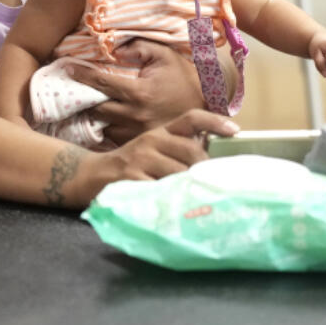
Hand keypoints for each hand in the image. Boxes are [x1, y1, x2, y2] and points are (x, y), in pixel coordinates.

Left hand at [75, 40, 204, 145]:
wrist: (206, 101)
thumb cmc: (182, 75)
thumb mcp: (163, 54)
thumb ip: (138, 48)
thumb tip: (113, 48)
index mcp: (139, 93)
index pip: (101, 83)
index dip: (82, 75)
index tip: (67, 69)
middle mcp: (135, 115)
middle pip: (96, 109)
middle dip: (84, 100)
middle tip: (73, 91)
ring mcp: (138, 132)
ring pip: (104, 127)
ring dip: (95, 116)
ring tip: (86, 107)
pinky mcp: (142, 142)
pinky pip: (116, 138)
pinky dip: (108, 129)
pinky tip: (104, 121)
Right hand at [89, 109, 238, 190]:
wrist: (90, 175)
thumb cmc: (130, 164)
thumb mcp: (152, 150)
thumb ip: (177, 151)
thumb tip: (212, 164)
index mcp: (160, 131)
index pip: (191, 118)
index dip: (214, 121)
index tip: (235, 130)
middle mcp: (152, 140)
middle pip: (191, 151)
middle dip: (204, 169)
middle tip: (211, 185)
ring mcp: (141, 159)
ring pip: (179, 173)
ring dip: (189, 187)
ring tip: (195, 198)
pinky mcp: (132, 178)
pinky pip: (160, 190)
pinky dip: (170, 199)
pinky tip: (175, 206)